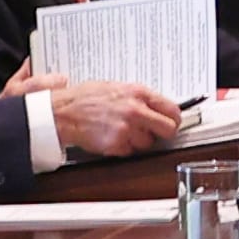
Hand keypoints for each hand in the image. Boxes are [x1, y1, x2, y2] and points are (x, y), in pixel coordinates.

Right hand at [47, 78, 183, 157]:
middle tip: (156, 133)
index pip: (172, 109)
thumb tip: (156, 106)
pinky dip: (123, 148)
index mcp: (138, 93)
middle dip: (164, 133)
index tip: (173, 122)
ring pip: (148, 143)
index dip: (174, 118)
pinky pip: (130, 151)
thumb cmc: (85, 98)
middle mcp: (136, 110)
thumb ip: (138, 97)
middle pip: (168, 129)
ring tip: (123, 130)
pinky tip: (112, 136)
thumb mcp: (116, 87)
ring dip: (139, 141)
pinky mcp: (117, 144)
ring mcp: (127, 129)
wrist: (63, 112)